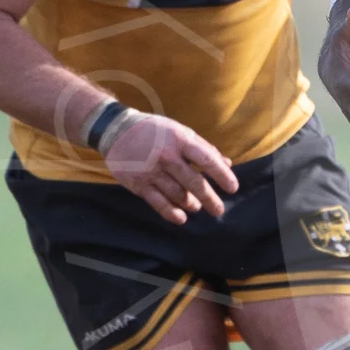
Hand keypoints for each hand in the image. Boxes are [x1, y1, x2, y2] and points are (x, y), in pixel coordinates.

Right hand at [105, 112, 239, 225]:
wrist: (116, 130)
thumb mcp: (180, 132)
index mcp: (180, 140)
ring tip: (196, 207)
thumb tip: (227, 164)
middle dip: (209, 199)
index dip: (222, 175)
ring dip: (191, 204)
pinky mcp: (138, 183)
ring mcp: (151, 171)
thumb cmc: (155, 131)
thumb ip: (204, 148)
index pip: (207, 160)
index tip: (233, 188)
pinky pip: (158, 203)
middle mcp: (167, 156)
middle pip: (194, 183)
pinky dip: (171, 213)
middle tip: (219, 210)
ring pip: (178, 195)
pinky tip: (181, 218)